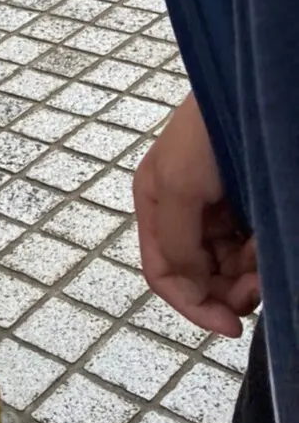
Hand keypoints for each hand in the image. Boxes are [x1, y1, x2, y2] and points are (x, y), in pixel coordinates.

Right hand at [134, 93, 259, 335]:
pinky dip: (259, 255)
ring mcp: (215, 210)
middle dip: (227, 290)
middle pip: (198, 276)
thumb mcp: (178, 186)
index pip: (163, 274)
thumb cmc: (205, 135)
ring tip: (266, 255)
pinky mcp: (243, 205)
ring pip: (228, 267)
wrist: (253, 96)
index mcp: (155, 207)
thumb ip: (175, 243)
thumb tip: (187, 290)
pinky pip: (248, 248)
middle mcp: (182, 213)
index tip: (231, 326)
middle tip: (259, 288)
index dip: (192, 306)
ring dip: (248, 274)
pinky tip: (267, 240)